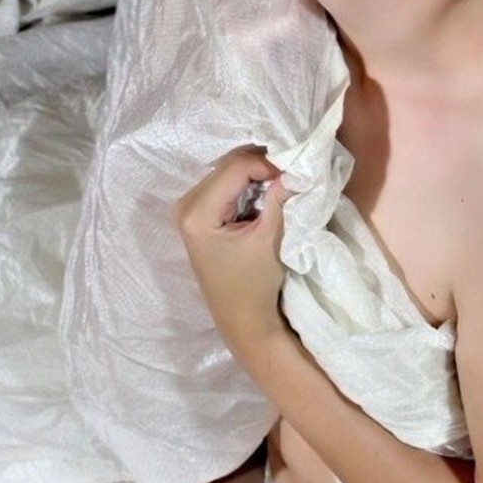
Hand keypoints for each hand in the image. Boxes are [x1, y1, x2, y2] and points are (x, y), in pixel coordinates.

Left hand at [175, 147, 288, 363]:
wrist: (242, 319)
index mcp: (197, 212)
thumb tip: (295, 167)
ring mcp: (189, 208)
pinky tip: (268, 192)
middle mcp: (186, 204)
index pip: (236, 167)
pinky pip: (226, 184)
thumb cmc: (254, 285)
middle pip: (228, 164)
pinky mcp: (199, 213)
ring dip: (257, 172)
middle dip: (263, 164)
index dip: (269, 164)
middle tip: (292, 172)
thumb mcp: (270, 238)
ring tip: (283, 181)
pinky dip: (249, 183)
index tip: (296, 173)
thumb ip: (279, 198)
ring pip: (228, 171)